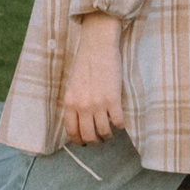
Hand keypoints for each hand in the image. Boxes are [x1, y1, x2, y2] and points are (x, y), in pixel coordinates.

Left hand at [61, 13, 125, 144]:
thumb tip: (80, 122)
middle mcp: (82, 106)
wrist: (98, 47)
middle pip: (88, 136)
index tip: (84, 142)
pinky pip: (118, 122)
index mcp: (70, 103)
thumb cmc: (85, 64)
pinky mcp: (113, 99)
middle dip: (95, 141)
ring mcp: (98, 104)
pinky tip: (120, 122)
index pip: (72, 131)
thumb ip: (75, 104)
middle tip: (100, 139)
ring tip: (110, 131)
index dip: (79, 140)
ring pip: (104, 131)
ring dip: (108, 135)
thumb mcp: (73, 86)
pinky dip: (120, 125)